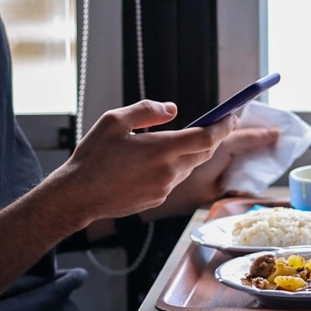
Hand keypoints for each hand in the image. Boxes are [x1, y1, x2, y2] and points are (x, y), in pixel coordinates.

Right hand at [50, 100, 237, 223]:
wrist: (77, 196)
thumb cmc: (93, 156)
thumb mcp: (114, 121)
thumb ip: (147, 111)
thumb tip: (173, 109)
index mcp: (161, 150)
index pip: (206, 138)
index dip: (223, 126)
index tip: (232, 116)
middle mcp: (168, 171)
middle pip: (204, 153)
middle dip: (214, 138)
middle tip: (220, 123)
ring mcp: (164, 189)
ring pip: (189, 167)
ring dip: (192, 152)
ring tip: (183, 138)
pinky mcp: (157, 200)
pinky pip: (174, 179)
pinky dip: (175, 167)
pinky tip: (157, 161)